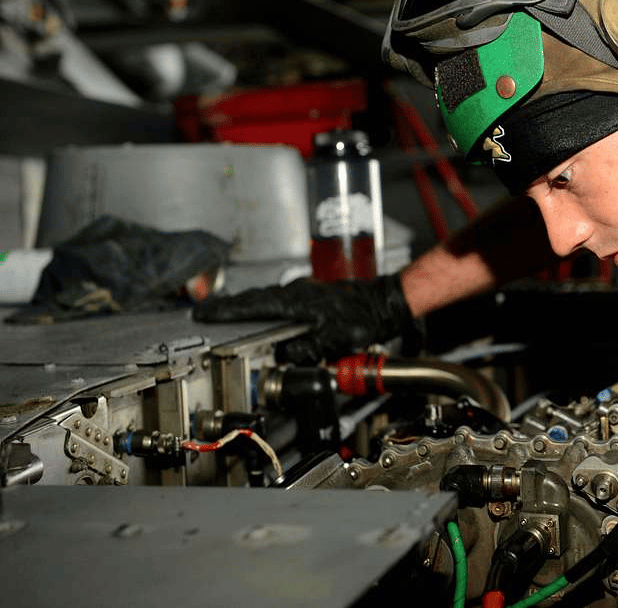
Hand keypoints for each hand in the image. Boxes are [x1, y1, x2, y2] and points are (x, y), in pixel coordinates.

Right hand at [192, 274, 412, 362]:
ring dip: (245, 307)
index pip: (253, 305)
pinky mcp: (310, 296)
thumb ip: (308, 348)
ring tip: (224, 316)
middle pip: (254, 299)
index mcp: (296, 301)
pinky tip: (259, 315)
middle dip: (228, 307)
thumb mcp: (335, 339)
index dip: (226, 311)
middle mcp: (296, 292)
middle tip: (205, 314)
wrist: (384, 303)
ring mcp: (303, 292)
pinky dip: (262, 307)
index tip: (203, 314)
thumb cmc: (364, 319)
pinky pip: (278, 300)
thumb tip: (285, 355)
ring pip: (266, 299)